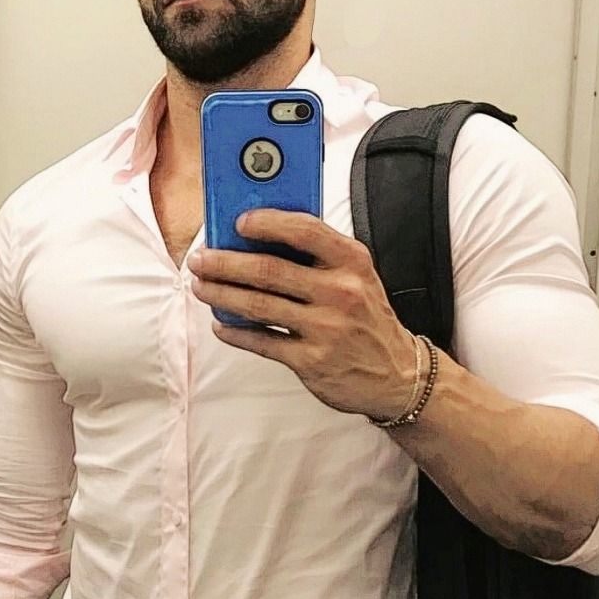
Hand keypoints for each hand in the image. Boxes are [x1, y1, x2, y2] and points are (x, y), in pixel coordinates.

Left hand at [187, 209, 417, 419]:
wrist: (398, 376)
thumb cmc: (366, 318)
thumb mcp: (357, 277)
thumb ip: (319, 256)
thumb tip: (259, 238)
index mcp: (352, 262)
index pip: (304, 230)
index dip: (266, 223)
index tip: (236, 222)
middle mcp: (341, 292)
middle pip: (268, 270)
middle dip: (225, 263)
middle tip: (200, 259)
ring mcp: (326, 329)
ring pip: (258, 306)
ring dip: (221, 294)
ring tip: (200, 286)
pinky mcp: (312, 361)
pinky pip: (262, 342)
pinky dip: (235, 332)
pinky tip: (221, 324)